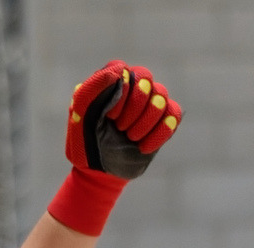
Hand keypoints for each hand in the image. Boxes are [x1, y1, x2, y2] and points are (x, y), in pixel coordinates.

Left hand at [65, 60, 181, 178]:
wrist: (99, 170)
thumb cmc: (86, 141)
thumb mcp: (80, 118)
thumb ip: (90, 90)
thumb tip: (118, 71)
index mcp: (112, 80)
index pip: (125, 73)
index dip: (120, 96)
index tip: (109, 117)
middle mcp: (134, 85)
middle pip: (145, 81)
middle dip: (133, 110)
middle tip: (120, 128)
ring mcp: (151, 101)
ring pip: (160, 98)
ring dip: (144, 124)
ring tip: (130, 138)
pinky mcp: (164, 119)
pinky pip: (173, 114)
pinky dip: (159, 133)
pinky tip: (143, 147)